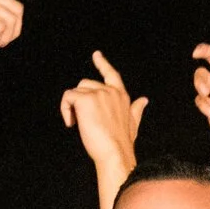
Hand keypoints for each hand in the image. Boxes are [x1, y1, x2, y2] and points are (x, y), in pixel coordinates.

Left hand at [60, 51, 145, 168]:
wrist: (115, 153)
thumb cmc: (122, 144)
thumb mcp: (133, 124)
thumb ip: (136, 110)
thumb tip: (144, 100)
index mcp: (121, 96)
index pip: (111, 75)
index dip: (103, 64)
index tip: (96, 55)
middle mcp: (110, 91)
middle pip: (85, 84)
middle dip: (79, 100)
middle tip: (79, 120)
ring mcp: (98, 93)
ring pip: (75, 92)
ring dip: (72, 107)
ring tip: (76, 124)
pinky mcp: (86, 99)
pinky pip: (68, 97)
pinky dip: (65, 109)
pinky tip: (71, 124)